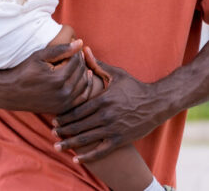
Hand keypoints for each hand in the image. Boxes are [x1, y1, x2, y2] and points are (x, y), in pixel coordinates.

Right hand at [0, 39, 92, 113]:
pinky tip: (82, 77)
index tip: (72, 47)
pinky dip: (85, 87)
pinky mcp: (63, 109)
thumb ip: (61, 49)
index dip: (76, 52)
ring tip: (77, 63)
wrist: (10, 92)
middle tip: (76, 54)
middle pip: (82, 72)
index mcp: (59, 79)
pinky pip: (82, 97)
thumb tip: (81, 42)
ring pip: (84, 84)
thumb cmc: (24, 71)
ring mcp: (64, 103)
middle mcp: (64, 93)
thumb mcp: (40, 56)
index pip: (77, 61)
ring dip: (84, 72)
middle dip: (81, 61)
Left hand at [52, 61, 168, 162]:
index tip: (53, 120)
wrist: (156, 103)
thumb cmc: (135, 88)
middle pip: (79, 125)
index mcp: (103, 99)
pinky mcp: (120, 140)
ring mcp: (113, 129)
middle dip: (63, 130)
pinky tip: (76, 158)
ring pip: (86, 139)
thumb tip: (84, 50)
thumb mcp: (117, 74)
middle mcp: (106, 116)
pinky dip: (87, 156)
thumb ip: (98, 65)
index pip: (78, 110)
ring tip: (58, 146)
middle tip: (52, 133)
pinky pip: (100, 151)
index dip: (64, 117)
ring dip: (70, 143)